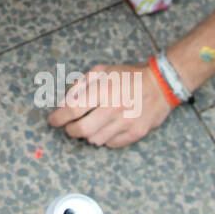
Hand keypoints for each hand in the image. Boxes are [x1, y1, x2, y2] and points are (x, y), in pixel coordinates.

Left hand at [47, 63, 173, 147]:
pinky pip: (111, 144)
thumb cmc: (128, 75)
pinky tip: (106, 128)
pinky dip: (104, 138)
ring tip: (90, 124)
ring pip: (95, 140)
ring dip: (87, 134)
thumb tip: (63, 103)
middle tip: (69, 127)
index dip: (58, 118)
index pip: (72, 110)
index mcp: (103, 90)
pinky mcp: (136, 133)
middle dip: (70, 130)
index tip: (53, 121)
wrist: (161, 84)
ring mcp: (126, 123)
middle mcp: (113, 108)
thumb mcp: (101, 70)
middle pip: (81, 130)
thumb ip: (80, 85)